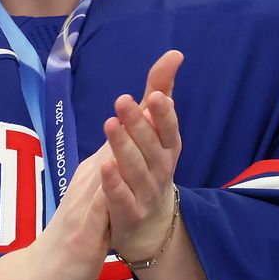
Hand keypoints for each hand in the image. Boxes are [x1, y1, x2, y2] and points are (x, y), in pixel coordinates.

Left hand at [101, 49, 184, 261]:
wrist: (150, 224)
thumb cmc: (151, 166)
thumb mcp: (156, 129)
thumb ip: (160, 91)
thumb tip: (175, 54)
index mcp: (168, 148)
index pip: (168, 129)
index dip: (164, 114)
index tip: (157, 95)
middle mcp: (161, 169)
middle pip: (149, 145)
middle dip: (137, 123)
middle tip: (122, 100)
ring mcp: (146, 192)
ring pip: (135, 168)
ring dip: (123, 146)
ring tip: (109, 125)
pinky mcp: (129, 212)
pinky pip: (121, 198)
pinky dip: (114, 184)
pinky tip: (103, 167)